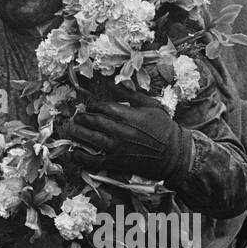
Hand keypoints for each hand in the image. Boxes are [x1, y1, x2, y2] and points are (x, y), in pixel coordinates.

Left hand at [64, 83, 190, 181]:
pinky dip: (81, 158)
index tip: (89, 105)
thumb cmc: (164, 128)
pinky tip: (73, 153)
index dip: (93, 105)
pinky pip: (95, 161)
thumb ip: (130, 94)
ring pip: (92, 140)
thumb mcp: (151, 106)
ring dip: (77, 133)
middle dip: (82, 118)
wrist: (175, 154)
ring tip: (71, 128)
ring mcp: (120, 149)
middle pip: (95, 122)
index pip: (105, 107)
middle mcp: (124, 132)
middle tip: (76, 116)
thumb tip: (110, 84)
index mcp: (132, 116)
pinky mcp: (118, 163)